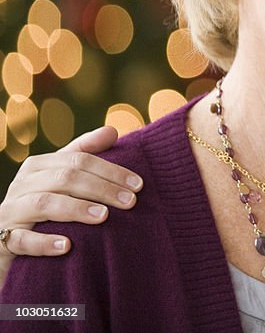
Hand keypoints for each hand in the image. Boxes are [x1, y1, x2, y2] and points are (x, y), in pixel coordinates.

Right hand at [0, 127, 141, 265]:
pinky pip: (21, 240)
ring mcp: (10, 212)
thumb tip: (112, 131)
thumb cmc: (42, 207)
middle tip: (130, 202)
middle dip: (101, 188)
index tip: (138, 184)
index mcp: (38, 166)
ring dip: (76, 208)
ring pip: (43, 203)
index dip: (111, 170)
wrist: (7, 242)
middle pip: (65, 178)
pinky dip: (44, 242)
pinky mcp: (2, 241)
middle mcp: (22, 184)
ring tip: (103, 216)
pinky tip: (67, 246)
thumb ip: (84, 154)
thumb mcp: (62, 179)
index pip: (79, 159)